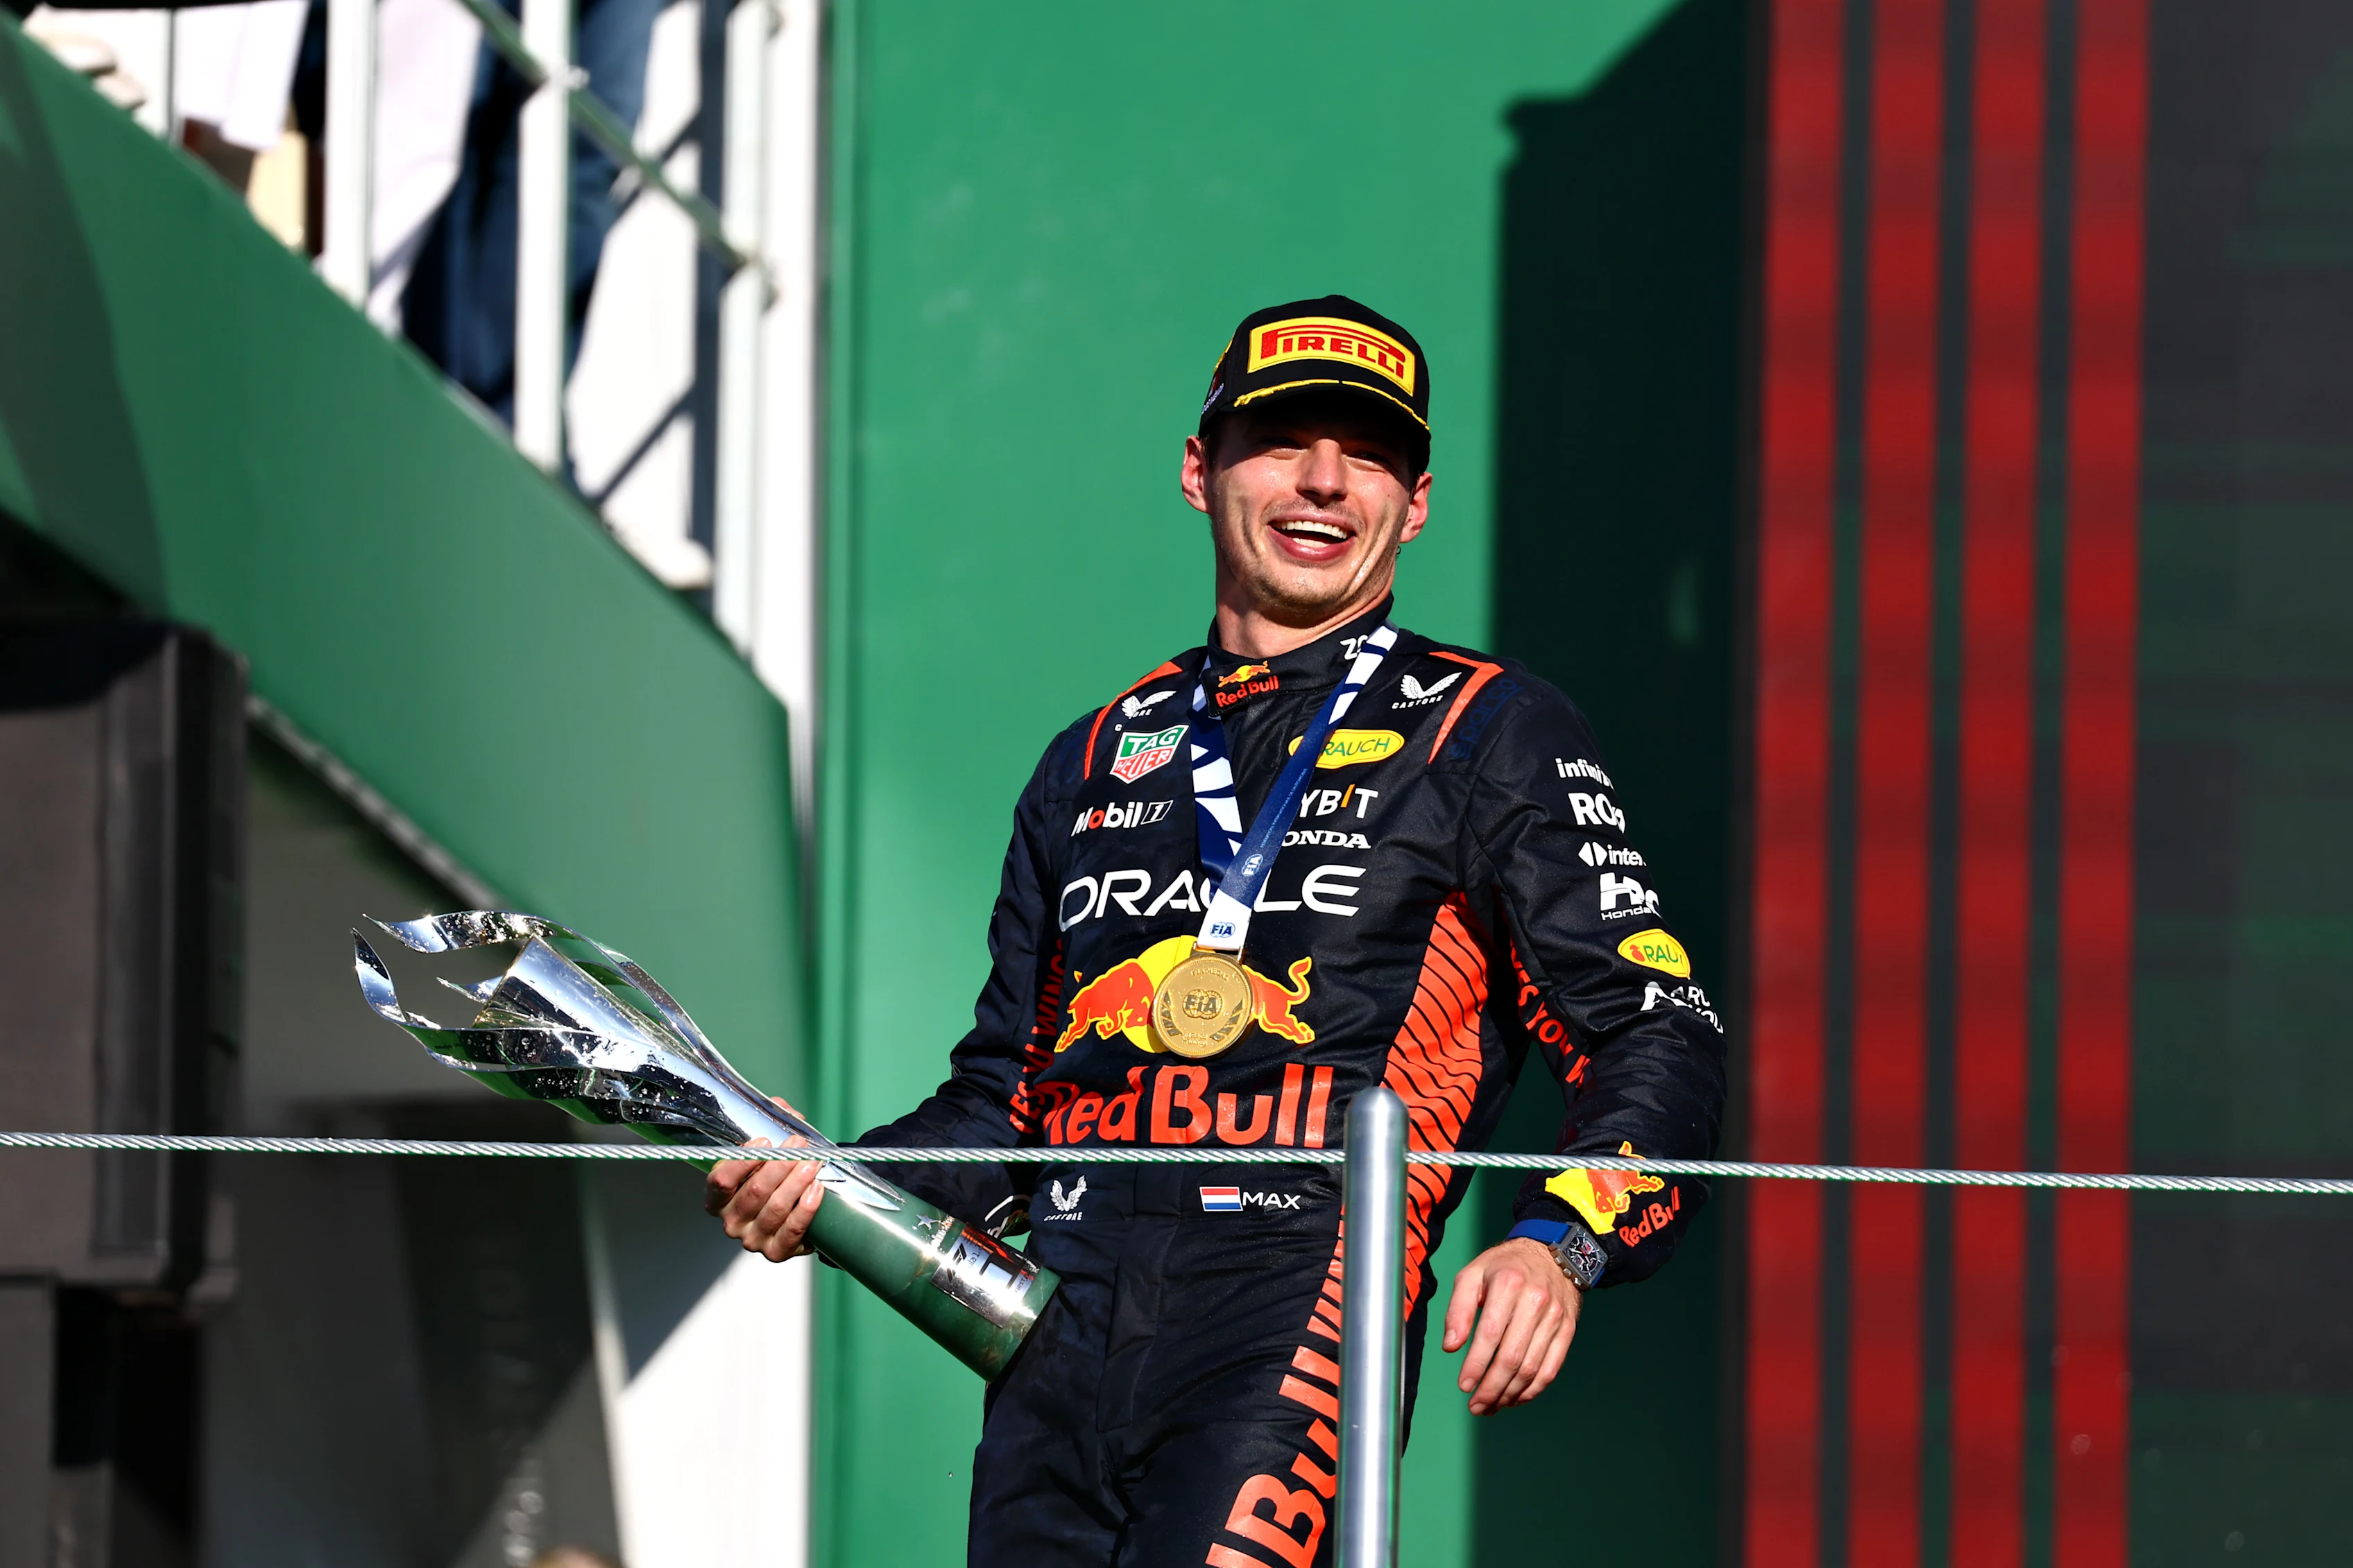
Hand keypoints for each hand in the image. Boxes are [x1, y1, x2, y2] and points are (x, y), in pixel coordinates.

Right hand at [702, 1096, 823, 1261]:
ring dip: (796, 1183)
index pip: (720, 1181)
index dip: (742, 1161)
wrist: (796, 1207)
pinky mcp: (776, 1252)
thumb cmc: (776, 1177)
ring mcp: (752, 1239)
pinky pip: (792, 1231)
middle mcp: (731, 1221)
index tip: (765, 1142)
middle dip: (779, 1165)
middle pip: (753, 1192)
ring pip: (775, 1209)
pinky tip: (817, 1189)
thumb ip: (771, 1125)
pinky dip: (806, 1209)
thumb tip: (781, 1107)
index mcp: (718, 1197)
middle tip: (799, 1146)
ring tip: (812, 1163)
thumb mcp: (768, 1151)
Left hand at [1440, 1236, 1581, 1414]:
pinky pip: (1551, 1368)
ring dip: (1510, 1394)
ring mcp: (1555, 1318)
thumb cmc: (1505, 1266)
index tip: (1463, 1385)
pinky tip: (1516, 1398)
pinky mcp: (1567, 1330)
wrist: (1552, 1252)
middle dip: (1491, 1388)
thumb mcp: (1473, 1274)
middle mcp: (1535, 1302)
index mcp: (1508, 1284)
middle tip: (1476, 1405)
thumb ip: (1458, 1309)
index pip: (1490, 1334)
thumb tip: (1451, 1347)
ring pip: (1532, 1368)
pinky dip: (1533, 1390)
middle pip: (1512, 1357)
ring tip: (1491, 1406)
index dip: (1476, 1365)